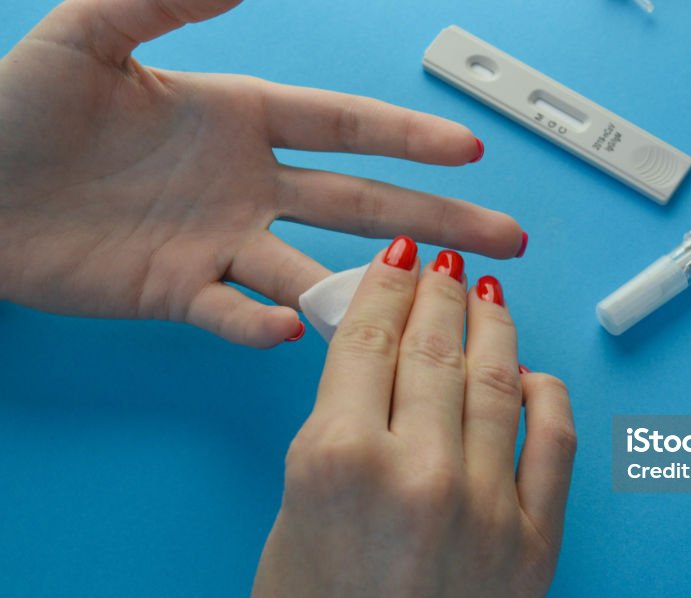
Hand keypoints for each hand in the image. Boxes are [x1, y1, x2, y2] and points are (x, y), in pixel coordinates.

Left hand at [0, 0, 523, 346]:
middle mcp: (244, 185)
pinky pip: (235, 312)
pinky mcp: (180, 292)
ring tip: (425, 306)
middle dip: (436, 219)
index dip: (406, 139)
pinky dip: (262, 323)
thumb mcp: (89, 35)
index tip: (466, 152)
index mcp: (236, 119)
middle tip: (499, 236)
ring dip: (369, 286)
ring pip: (315, 268)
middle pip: (361, 202)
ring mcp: (218, 243)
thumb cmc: (14, 110)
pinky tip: (289, 327)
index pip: (343, 127)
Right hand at [235, 237, 576, 597]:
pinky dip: (549, 397)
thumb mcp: (295, 512)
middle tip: (443, 264)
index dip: (385, 286)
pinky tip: (533, 374)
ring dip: (495, 328)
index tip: (396, 259)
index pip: (369, 339)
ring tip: (488, 298)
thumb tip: (380, 366)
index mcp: (337, 462)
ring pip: (501, 381)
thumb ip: (340, 429)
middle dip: (438, 293)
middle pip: (435, 349)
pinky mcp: (536, 548)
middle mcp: (418, 475)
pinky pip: (557, 442)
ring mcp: (488, 510)